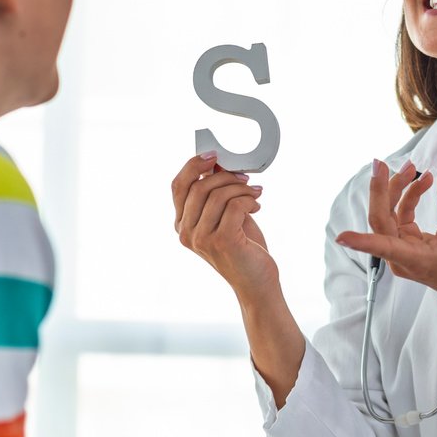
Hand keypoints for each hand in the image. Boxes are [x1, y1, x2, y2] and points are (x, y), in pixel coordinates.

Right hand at [171, 152, 277, 296]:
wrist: (256, 282)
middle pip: (199, 186)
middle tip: (246, 178)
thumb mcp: (225, 215)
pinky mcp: (221, 241)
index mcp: (182, 224)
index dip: (193, 165)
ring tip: (255, 193)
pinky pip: (235, 206)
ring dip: (241, 188)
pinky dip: (249, 200)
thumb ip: (216, 192)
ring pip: (218, 194)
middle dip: (225, 175)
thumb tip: (217, 162)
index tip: (213, 155)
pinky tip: (257, 206)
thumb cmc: (242, 247)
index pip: (178, 186)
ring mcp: (202, 238)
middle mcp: (186, 232)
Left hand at [334, 159, 436, 332]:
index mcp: (414, 260)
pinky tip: (422, 182)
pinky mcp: (404, 242)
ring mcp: (400, 249)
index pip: (383, 248)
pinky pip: (400, 215)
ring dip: (397, 189)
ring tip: (412, 168)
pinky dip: (408, 197)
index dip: (362, 241)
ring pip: (388, 214)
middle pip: (381, 220)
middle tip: (380, 164)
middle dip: (381, 190)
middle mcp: (401, 256)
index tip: (341, 237)